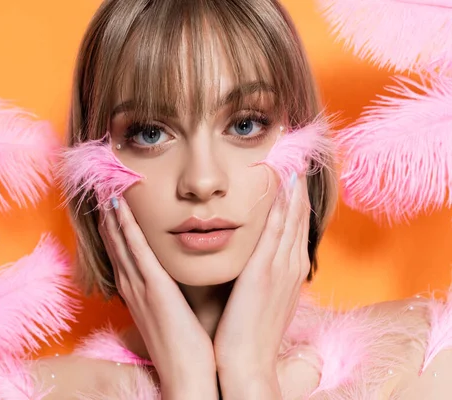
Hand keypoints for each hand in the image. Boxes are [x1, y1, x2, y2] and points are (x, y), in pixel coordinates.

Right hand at [98, 197, 217, 399]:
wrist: (187, 374)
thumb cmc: (185, 346)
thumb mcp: (173, 312)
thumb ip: (170, 290)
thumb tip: (176, 273)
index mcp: (138, 290)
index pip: (122, 250)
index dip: (114, 224)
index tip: (111, 199)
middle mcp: (132, 285)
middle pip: (114, 241)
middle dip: (106, 213)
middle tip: (100, 185)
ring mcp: (139, 286)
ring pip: (120, 241)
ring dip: (110, 213)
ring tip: (103, 186)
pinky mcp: (153, 288)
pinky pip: (136, 251)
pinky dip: (126, 228)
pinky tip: (119, 207)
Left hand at [213, 174, 310, 398]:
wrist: (247, 361)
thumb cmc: (249, 332)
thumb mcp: (262, 298)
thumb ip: (262, 274)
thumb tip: (257, 258)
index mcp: (289, 271)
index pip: (296, 225)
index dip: (297, 197)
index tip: (293, 171)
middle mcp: (290, 265)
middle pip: (299, 215)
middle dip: (298, 184)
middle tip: (297, 153)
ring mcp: (281, 267)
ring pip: (292, 217)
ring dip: (293, 186)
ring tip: (292, 156)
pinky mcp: (265, 272)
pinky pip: (277, 230)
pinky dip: (283, 205)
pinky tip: (282, 182)